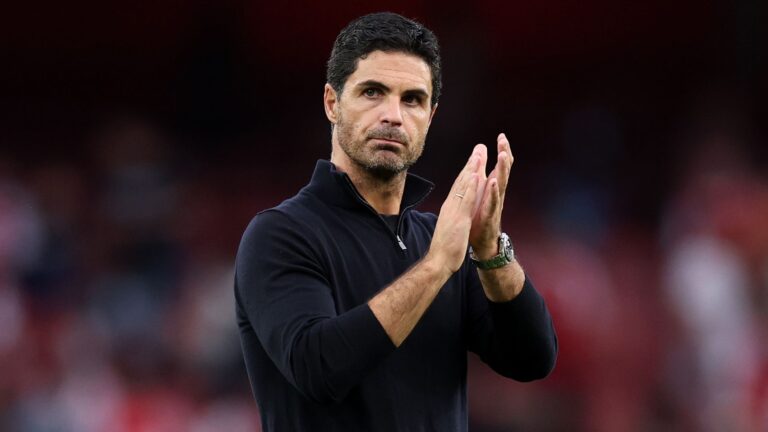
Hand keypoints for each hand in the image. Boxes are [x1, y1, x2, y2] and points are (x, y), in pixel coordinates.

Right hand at [426, 147, 484, 273]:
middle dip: (470, 164)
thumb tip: (453, 213)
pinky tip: (477, 175)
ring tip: (479, 154)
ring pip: (464, 186)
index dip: (467, 173)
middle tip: (478, 149)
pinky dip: (472, 187)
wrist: (438, 261)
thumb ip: (452, 218)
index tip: (473, 161)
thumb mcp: (450, 228)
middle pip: (461, 182)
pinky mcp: (459, 218)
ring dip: (472, 169)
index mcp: (450, 208)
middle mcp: (451, 206)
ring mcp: (454, 211)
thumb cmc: (444, 248)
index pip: (459, 187)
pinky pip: (467, 199)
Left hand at [469, 133, 513, 258]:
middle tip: (503, 140)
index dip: (502, 151)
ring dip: (502, 169)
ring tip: (502, 155)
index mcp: (493, 188)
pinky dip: (493, 192)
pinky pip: (492, 202)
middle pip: (503, 171)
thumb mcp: (483, 195)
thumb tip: (483, 161)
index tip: (502, 135)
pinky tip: (493, 182)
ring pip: (501, 184)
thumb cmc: (482, 217)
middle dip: (504, 155)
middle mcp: (497, 194)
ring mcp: (495, 204)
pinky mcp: (490, 215)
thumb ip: (484, 178)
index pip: (500, 167)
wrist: (483, 243)